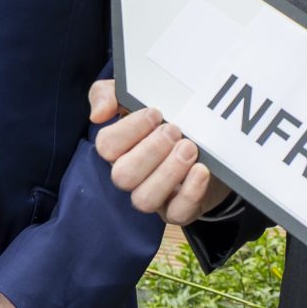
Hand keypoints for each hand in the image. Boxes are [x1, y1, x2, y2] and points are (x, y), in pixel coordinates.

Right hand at [89, 78, 229, 223]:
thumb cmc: (165, 118)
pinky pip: (177, 213)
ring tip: (189, 148)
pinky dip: (190, 192)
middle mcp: (130, 175)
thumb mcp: (135, 94)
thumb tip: (98, 114)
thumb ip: (107, 94)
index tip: (156, 113)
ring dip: (168, 172)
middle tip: (175, 131)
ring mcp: (154, 196)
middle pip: (123, 176)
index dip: (129, 130)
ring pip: (144, 199)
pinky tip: (201, 170)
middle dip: (150, 151)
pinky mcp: (178, 211)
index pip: (107, 146)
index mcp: (118, 149)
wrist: (209, 142)